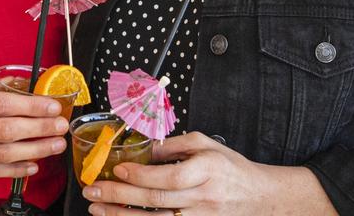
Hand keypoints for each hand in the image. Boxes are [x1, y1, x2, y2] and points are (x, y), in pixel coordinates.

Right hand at [0, 81, 67, 199]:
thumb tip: (6, 87)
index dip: (27, 104)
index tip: (49, 104)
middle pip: (3, 129)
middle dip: (37, 127)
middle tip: (60, 124)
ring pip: (0, 154)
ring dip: (32, 149)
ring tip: (53, 145)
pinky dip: (13, 169)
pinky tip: (31, 165)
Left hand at [83, 133, 335, 215]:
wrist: (260, 198)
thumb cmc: (231, 168)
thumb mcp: (207, 144)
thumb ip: (175, 145)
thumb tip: (143, 149)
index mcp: (207, 170)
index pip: (169, 176)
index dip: (140, 175)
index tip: (117, 170)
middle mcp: (204, 197)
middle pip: (157, 200)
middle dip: (120, 196)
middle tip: (93, 190)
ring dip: (122, 215)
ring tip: (97, 208)